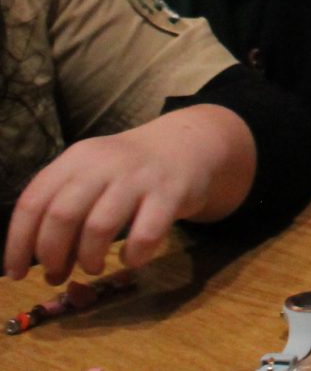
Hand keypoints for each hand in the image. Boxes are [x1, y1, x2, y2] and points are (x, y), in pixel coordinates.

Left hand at [4, 105, 254, 282]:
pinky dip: (133, 256)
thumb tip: (39, 263)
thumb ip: (63, 208)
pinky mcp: (171, 193)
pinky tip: (131, 258)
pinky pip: (145, 234)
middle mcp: (104, 164)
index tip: (16, 273)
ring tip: (92, 267)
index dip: (18, 244)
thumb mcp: (89, 174)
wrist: (187, 144)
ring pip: (100, 227)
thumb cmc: (126, 170)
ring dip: (89, 258)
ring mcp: (139, 177)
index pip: (33, 202)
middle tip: (57, 274)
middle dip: (52, 255)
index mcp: (76, 159)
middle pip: (62, 215)